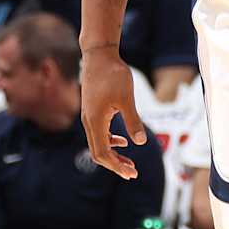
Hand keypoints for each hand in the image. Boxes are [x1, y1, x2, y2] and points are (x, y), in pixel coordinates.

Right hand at [80, 46, 147, 178]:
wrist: (99, 55)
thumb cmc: (113, 74)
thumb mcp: (126, 99)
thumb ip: (133, 121)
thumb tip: (140, 142)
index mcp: (95, 121)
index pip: (102, 153)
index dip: (116, 166)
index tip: (131, 173)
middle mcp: (89, 121)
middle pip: (98, 152)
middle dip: (115, 164)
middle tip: (133, 173)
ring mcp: (90, 116)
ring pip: (98, 143)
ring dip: (113, 155)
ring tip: (129, 162)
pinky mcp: (93, 110)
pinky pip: (99, 133)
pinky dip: (110, 141)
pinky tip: (123, 141)